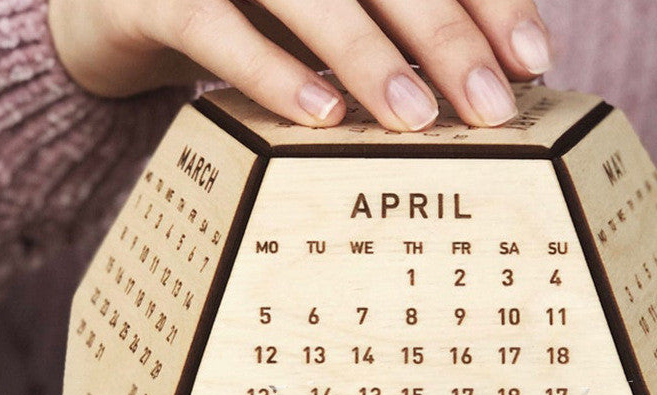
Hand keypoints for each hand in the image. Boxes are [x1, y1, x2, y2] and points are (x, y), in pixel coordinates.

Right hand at [47, 0, 552, 130]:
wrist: (125, 2)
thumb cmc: (250, 14)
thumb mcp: (325, 12)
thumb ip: (393, 25)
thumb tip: (490, 76)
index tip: (531, 62)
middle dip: (444, 34)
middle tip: (491, 106)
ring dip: (366, 56)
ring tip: (418, 120)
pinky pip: (216, 28)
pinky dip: (269, 72)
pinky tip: (321, 118)